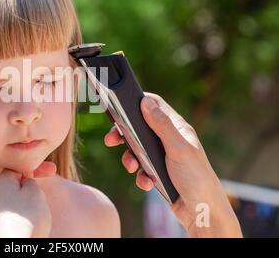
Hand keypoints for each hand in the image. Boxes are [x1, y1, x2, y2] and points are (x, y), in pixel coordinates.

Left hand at [0, 161, 55, 237]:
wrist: (19, 249)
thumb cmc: (27, 218)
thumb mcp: (35, 191)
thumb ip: (30, 181)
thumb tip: (25, 182)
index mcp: (0, 184)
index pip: (16, 167)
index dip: (34, 167)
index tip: (51, 170)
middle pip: (15, 185)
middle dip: (31, 187)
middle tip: (43, 195)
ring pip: (16, 201)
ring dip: (29, 202)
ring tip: (39, 212)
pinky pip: (14, 216)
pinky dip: (25, 215)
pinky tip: (33, 223)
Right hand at [104, 92, 241, 237]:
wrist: (203, 212)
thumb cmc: (197, 177)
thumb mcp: (178, 149)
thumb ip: (162, 125)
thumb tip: (145, 102)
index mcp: (176, 128)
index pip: (154, 105)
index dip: (137, 103)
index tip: (119, 108)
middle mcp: (168, 139)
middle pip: (139, 128)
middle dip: (123, 135)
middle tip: (111, 140)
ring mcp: (163, 156)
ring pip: (137, 150)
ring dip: (130, 159)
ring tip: (132, 168)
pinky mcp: (158, 172)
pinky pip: (141, 170)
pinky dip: (140, 177)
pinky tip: (147, 184)